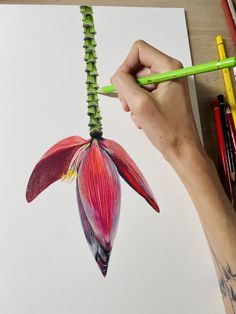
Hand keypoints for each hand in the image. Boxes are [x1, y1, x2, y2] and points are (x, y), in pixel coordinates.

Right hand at [111, 40, 202, 161]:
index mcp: (168, 67)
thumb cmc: (166, 129)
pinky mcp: (164, 97)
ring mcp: (166, 85)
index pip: (139, 50)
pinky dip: (138, 106)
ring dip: (132, 99)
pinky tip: (141, 119)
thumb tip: (116, 76)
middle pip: (137, 68)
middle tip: (127, 106)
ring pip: (137, 83)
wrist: (182, 150)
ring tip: (136, 115)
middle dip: (128, 87)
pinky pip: (143, 94)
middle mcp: (168, 72)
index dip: (125, 65)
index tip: (120, 85)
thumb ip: (124, 84)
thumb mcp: (140, 104)